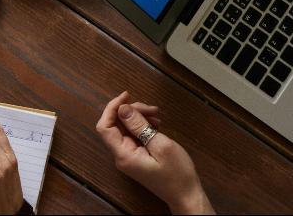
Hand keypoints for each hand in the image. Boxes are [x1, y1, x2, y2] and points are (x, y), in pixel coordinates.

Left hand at [96, 92, 212, 214]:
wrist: (188, 197)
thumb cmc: (177, 174)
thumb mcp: (161, 145)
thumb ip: (139, 126)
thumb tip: (122, 108)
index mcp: (123, 154)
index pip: (104, 126)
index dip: (112, 108)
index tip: (127, 96)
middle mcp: (122, 155)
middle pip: (116, 124)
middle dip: (132, 111)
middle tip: (152, 109)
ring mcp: (129, 156)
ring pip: (126, 128)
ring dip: (139, 117)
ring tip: (157, 116)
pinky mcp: (137, 155)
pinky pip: (134, 135)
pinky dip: (143, 126)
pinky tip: (157, 124)